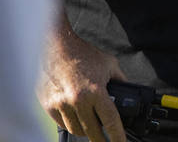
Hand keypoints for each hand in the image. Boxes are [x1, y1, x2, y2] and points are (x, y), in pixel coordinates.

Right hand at [38, 12, 127, 141]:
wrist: (55, 45)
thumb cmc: (81, 53)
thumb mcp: (108, 63)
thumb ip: (120, 80)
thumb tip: (129, 92)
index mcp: (95, 90)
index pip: (110, 121)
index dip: (118, 136)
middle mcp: (78, 100)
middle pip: (92, 132)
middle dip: (101, 139)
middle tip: (106, 140)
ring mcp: (61, 104)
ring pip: (76, 130)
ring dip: (85, 131)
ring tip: (91, 125)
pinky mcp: (49, 105)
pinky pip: (62, 124)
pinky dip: (70, 123)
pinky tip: (76, 116)